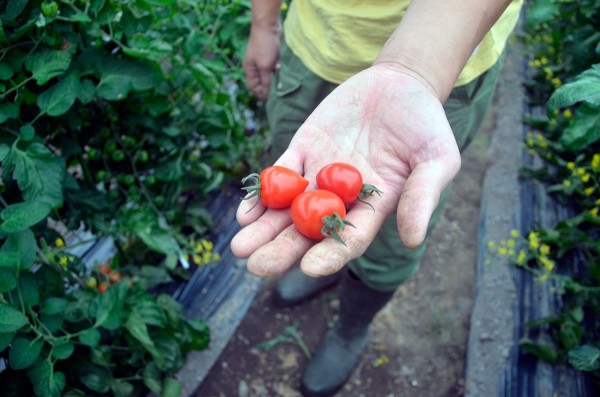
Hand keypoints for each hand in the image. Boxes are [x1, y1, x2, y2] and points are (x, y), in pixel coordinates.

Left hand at [231, 64, 460, 276]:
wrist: (399, 84)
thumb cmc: (425, 124)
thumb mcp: (437, 158)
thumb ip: (424, 196)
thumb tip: (412, 240)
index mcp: (373, 208)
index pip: (349, 238)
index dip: (330, 254)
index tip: (308, 268)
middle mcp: (341, 199)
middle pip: (309, 231)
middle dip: (282, 249)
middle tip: (256, 266)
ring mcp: (319, 175)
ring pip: (287, 209)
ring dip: (263, 229)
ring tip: (240, 247)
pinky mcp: (303, 150)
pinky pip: (280, 174)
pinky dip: (263, 193)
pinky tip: (244, 213)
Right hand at [242, 23, 280, 100]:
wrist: (269, 25)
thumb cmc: (264, 45)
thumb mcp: (265, 66)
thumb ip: (266, 81)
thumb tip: (266, 95)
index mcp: (249, 69)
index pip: (254, 86)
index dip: (261, 94)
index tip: (270, 102)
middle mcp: (255, 65)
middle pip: (261, 82)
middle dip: (268, 89)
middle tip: (278, 97)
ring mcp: (263, 60)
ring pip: (269, 75)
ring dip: (275, 80)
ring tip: (282, 88)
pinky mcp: (271, 55)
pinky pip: (274, 67)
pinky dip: (278, 72)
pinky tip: (284, 75)